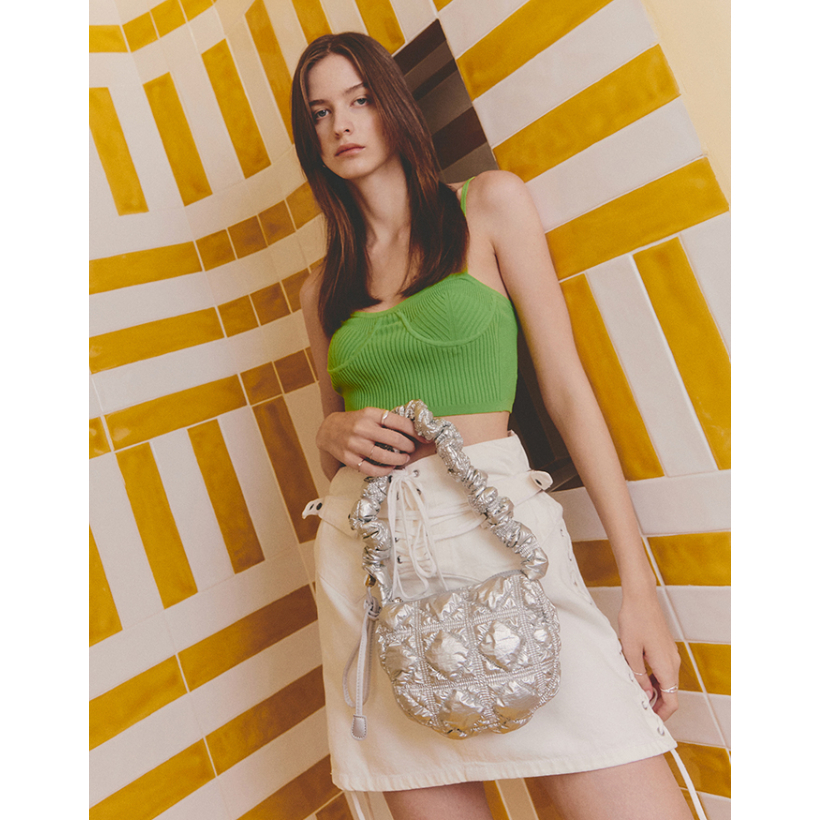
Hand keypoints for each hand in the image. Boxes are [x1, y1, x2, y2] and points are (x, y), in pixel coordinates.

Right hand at [316, 408, 421, 475]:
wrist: (328, 430)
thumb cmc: (355, 422)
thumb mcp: (369, 414)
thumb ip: (387, 421)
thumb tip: (413, 430)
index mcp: (370, 414)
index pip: (398, 422)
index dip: (415, 431)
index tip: (424, 437)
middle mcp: (362, 428)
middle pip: (394, 439)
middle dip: (409, 446)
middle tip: (412, 449)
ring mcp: (355, 445)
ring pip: (383, 456)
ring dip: (398, 459)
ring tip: (404, 459)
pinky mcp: (349, 459)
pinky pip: (371, 469)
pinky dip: (384, 470)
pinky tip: (390, 467)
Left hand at [618, 590, 680, 720]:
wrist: (641, 596)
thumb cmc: (635, 619)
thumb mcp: (630, 651)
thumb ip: (638, 675)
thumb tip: (645, 694)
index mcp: (667, 666)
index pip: (672, 702)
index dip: (662, 715)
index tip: (649, 721)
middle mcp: (673, 662)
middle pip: (670, 693)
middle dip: (657, 705)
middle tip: (640, 712)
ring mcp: (670, 654)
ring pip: (666, 682)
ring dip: (654, 691)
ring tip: (636, 695)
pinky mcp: (664, 647)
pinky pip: (662, 670)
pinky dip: (653, 679)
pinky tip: (637, 677)